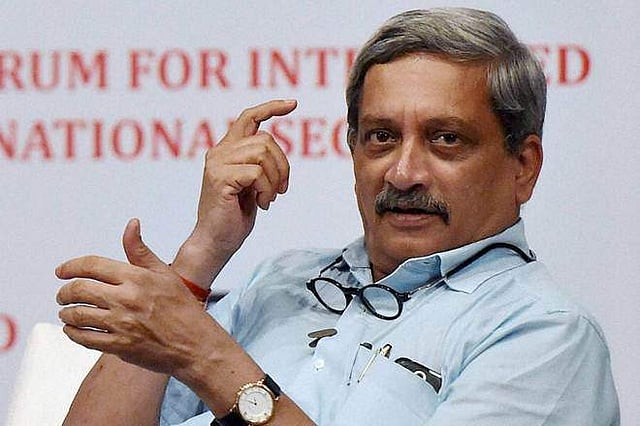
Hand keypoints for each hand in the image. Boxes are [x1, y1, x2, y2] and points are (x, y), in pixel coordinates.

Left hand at [56, 219, 214, 374]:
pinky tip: (73, 330)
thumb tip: (131, 225)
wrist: (195, 343)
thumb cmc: (183, 309)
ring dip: (66, 314)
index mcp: (136, 278)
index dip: (71, 266)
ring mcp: (121, 323)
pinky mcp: (119, 345)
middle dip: (65, 292)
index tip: (62, 271)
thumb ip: (140, 250)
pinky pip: (85, 338)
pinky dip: (73, 334)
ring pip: (78, 315)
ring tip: (66, 313)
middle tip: (63, 295)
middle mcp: (126, 298)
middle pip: (80, 289)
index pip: (92, 265)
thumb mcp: (164, 273)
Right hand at [175, 99, 296, 284]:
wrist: (217, 242)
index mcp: (227, 150)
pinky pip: (257, 173)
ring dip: (274, 180)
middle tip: (281, 190)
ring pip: (263, 154)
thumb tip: (276, 150)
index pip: (249, 117)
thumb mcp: (252, 184)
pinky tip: (261, 204)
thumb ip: (259, 163)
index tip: (293, 104)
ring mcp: (217, 163)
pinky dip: (266, 190)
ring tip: (268, 198)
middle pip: (266, 140)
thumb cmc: (235, 216)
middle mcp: (219, 152)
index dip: (271, 107)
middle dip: (283, 165)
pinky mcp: (219, 177)